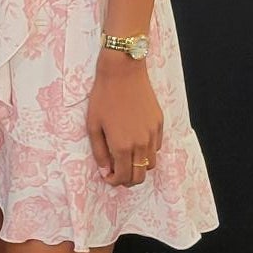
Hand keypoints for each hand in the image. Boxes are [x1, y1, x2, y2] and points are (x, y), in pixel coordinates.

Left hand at [86, 54, 163, 186]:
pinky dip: (147, 151)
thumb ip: (100, 152)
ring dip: (139, 166)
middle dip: (128, 180)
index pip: (123, 177)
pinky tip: (136, 142)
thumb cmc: (103, 96)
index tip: (107, 176)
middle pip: (140, 176)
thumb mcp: (93, 125)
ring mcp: (153, 133)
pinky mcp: (159, 123)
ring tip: (127, 158)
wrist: (123, 71)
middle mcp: (141, 143)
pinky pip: (157, 146)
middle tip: (117, 173)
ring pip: (151, 163)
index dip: (114, 181)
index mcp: (122, 146)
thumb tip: (105, 171)